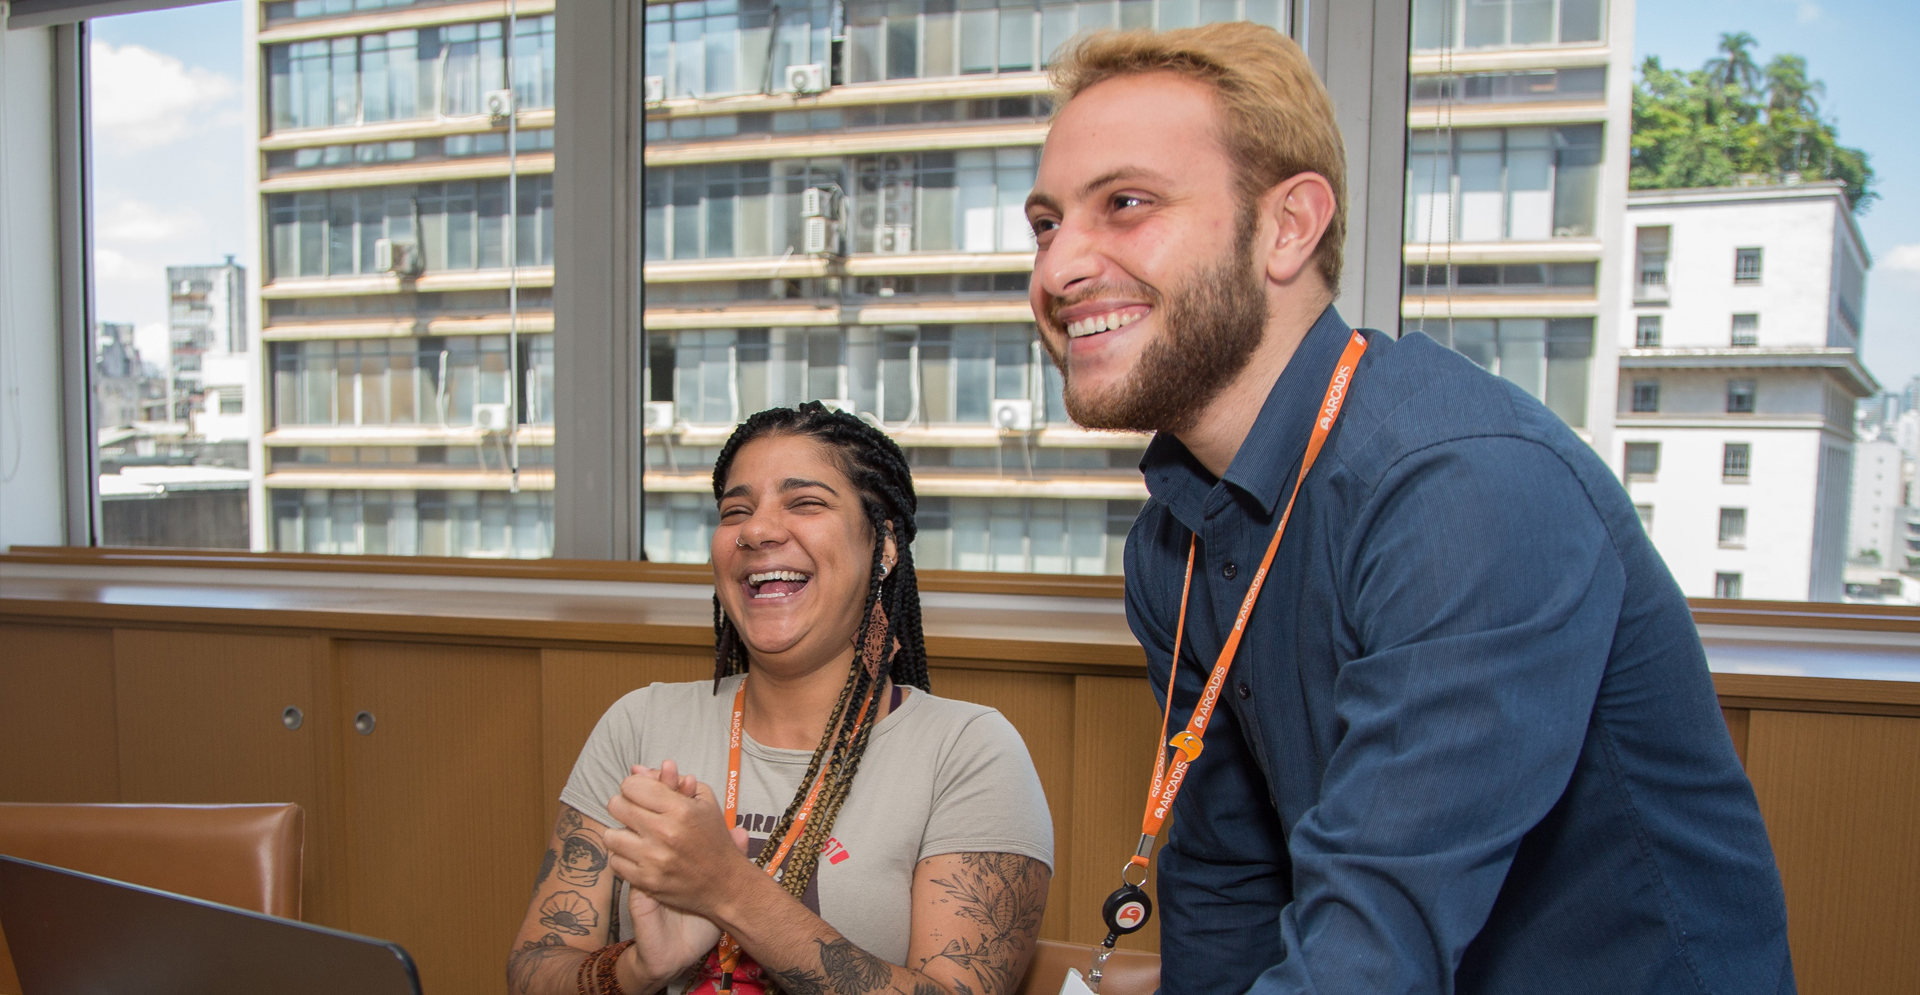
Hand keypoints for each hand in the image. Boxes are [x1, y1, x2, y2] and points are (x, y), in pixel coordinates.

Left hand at [613, 762, 741, 986]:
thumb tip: (636, 768)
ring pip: (610, 835)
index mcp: (680, 810)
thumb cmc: (714, 838)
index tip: (641, 794)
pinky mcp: (647, 882)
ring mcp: (654, 860)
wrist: (726, 884)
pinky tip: (638, 855)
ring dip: (620, 833)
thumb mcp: (703, 801)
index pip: (632, 785)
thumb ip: (670, 780)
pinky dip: (623, 857)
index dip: (634, 787)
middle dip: (624, 806)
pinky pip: (615, 862)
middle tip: (635, 813)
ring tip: (635, 835)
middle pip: (617, 806)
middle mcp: (665, 833)